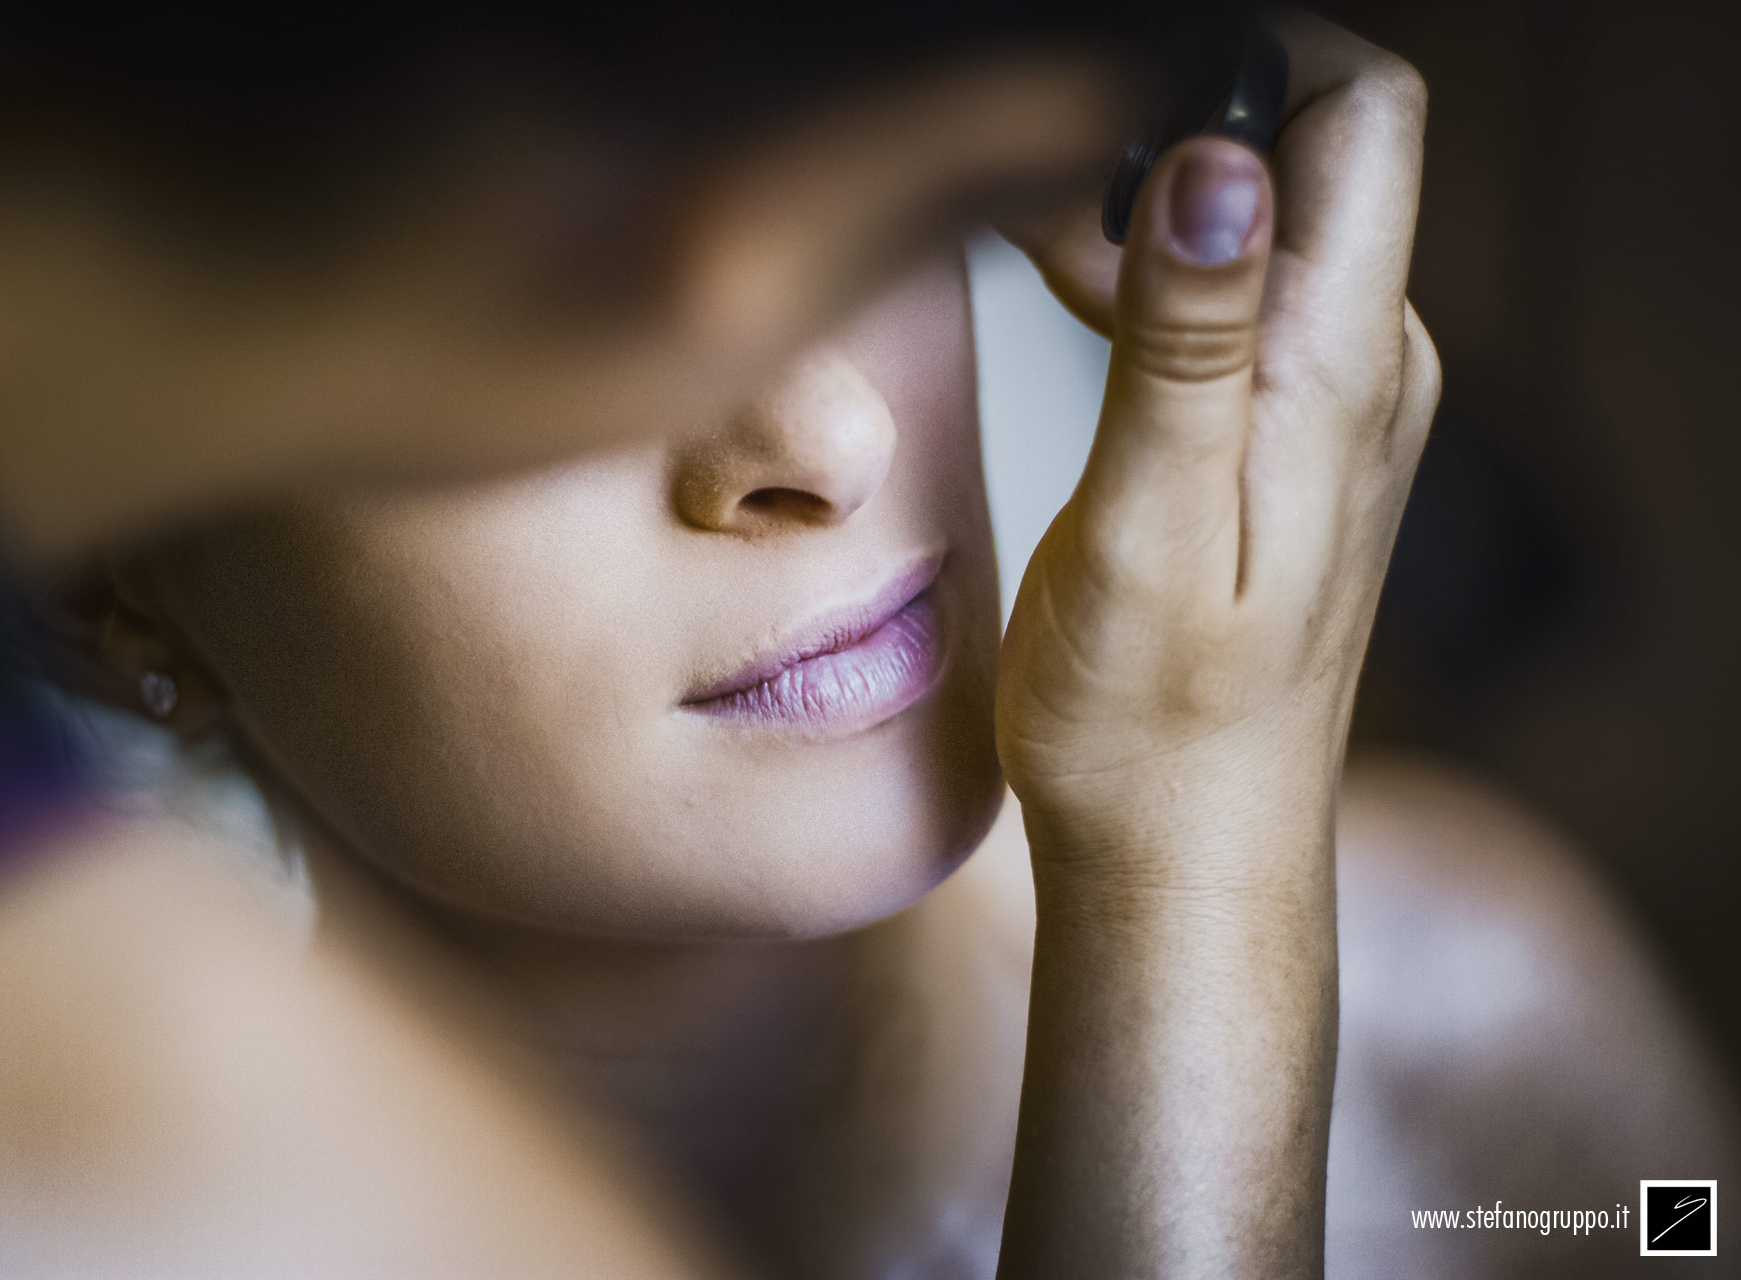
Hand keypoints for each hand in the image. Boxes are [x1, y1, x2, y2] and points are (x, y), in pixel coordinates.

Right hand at [991, 15, 1440, 1276]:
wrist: (1185, 851)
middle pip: (1304, 144)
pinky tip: (1047, 281)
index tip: (1105, 74)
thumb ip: (1189, 344)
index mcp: (1339, 367)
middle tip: (1017, 147)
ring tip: (1009, 209)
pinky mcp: (1280, 441)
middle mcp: (1360, 364)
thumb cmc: (1150, 724)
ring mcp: (1327, 403)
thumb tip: (1216, 160)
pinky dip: (1139, 260)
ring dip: (1141, 184)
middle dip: (1168, 104)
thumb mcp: (1152, 529)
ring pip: (1255, 214)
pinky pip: (1227, 295)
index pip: (1359, 110)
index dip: (1251, 49)